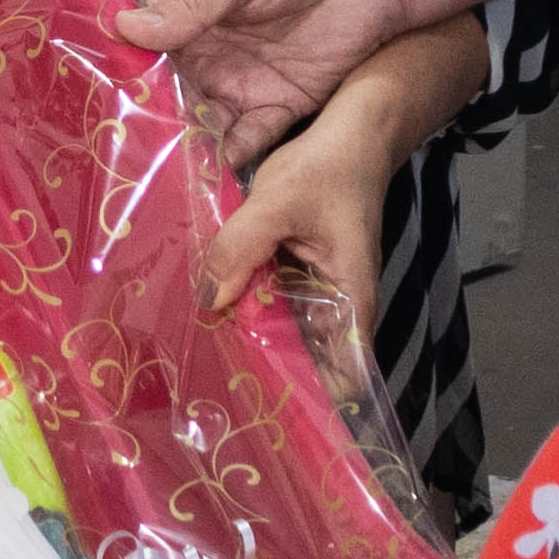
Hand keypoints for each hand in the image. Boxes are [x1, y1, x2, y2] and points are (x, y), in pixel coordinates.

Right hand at [118, 0, 412, 169]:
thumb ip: (190, 1)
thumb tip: (126, 28)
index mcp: (188, 10)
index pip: (142, 45)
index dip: (117, 70)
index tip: (87, 99)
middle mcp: (208, 52)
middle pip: (164, 94)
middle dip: (141, 121)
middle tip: (112, 153)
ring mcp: (242, 82)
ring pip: (199, 123)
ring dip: (178, 147)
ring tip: (149, 177)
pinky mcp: (280, 107)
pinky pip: (246, 141)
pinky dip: (225, 161)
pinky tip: (201, 180)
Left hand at [197, 109, 388, 419]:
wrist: (355, 128)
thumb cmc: (330, 167)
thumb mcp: (277, 204)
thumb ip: (239, 249)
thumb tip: (205, 300)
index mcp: (349, 301)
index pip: (343, 379)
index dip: (315, 409)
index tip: (275, 429)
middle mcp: (337, 303)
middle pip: (307, 360)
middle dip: (269, 381)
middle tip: (216, 405)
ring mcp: (317, 286)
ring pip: (283, 329)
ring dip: (251, 342)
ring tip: (202, 373)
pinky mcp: (298, 268)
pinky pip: (271, 298)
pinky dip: (246, 305)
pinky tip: (209, 315)